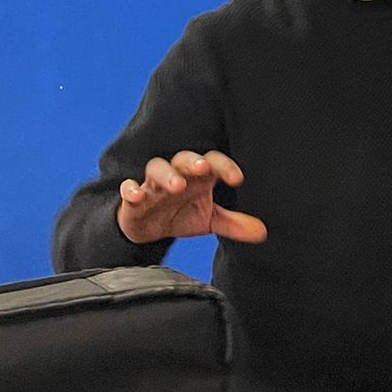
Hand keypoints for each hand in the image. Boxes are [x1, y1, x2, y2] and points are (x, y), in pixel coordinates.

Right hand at [117, 150, 268, 246]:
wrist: (148, 228)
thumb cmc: (182, 214)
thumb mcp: (210, 220)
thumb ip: (234, 224)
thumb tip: (262, 232)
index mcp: (198, 177)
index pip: (213, 163)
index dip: (225, 167)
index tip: (237, 179)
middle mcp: (177, 175)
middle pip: (184, 159)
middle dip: (193, 162)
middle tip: (202, 169)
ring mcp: (153, 185)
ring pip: (157, 169)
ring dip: (166, 175)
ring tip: (176, 185)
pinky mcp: (133, 199)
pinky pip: (129, 189)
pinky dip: (131, 190)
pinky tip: (136, 195)